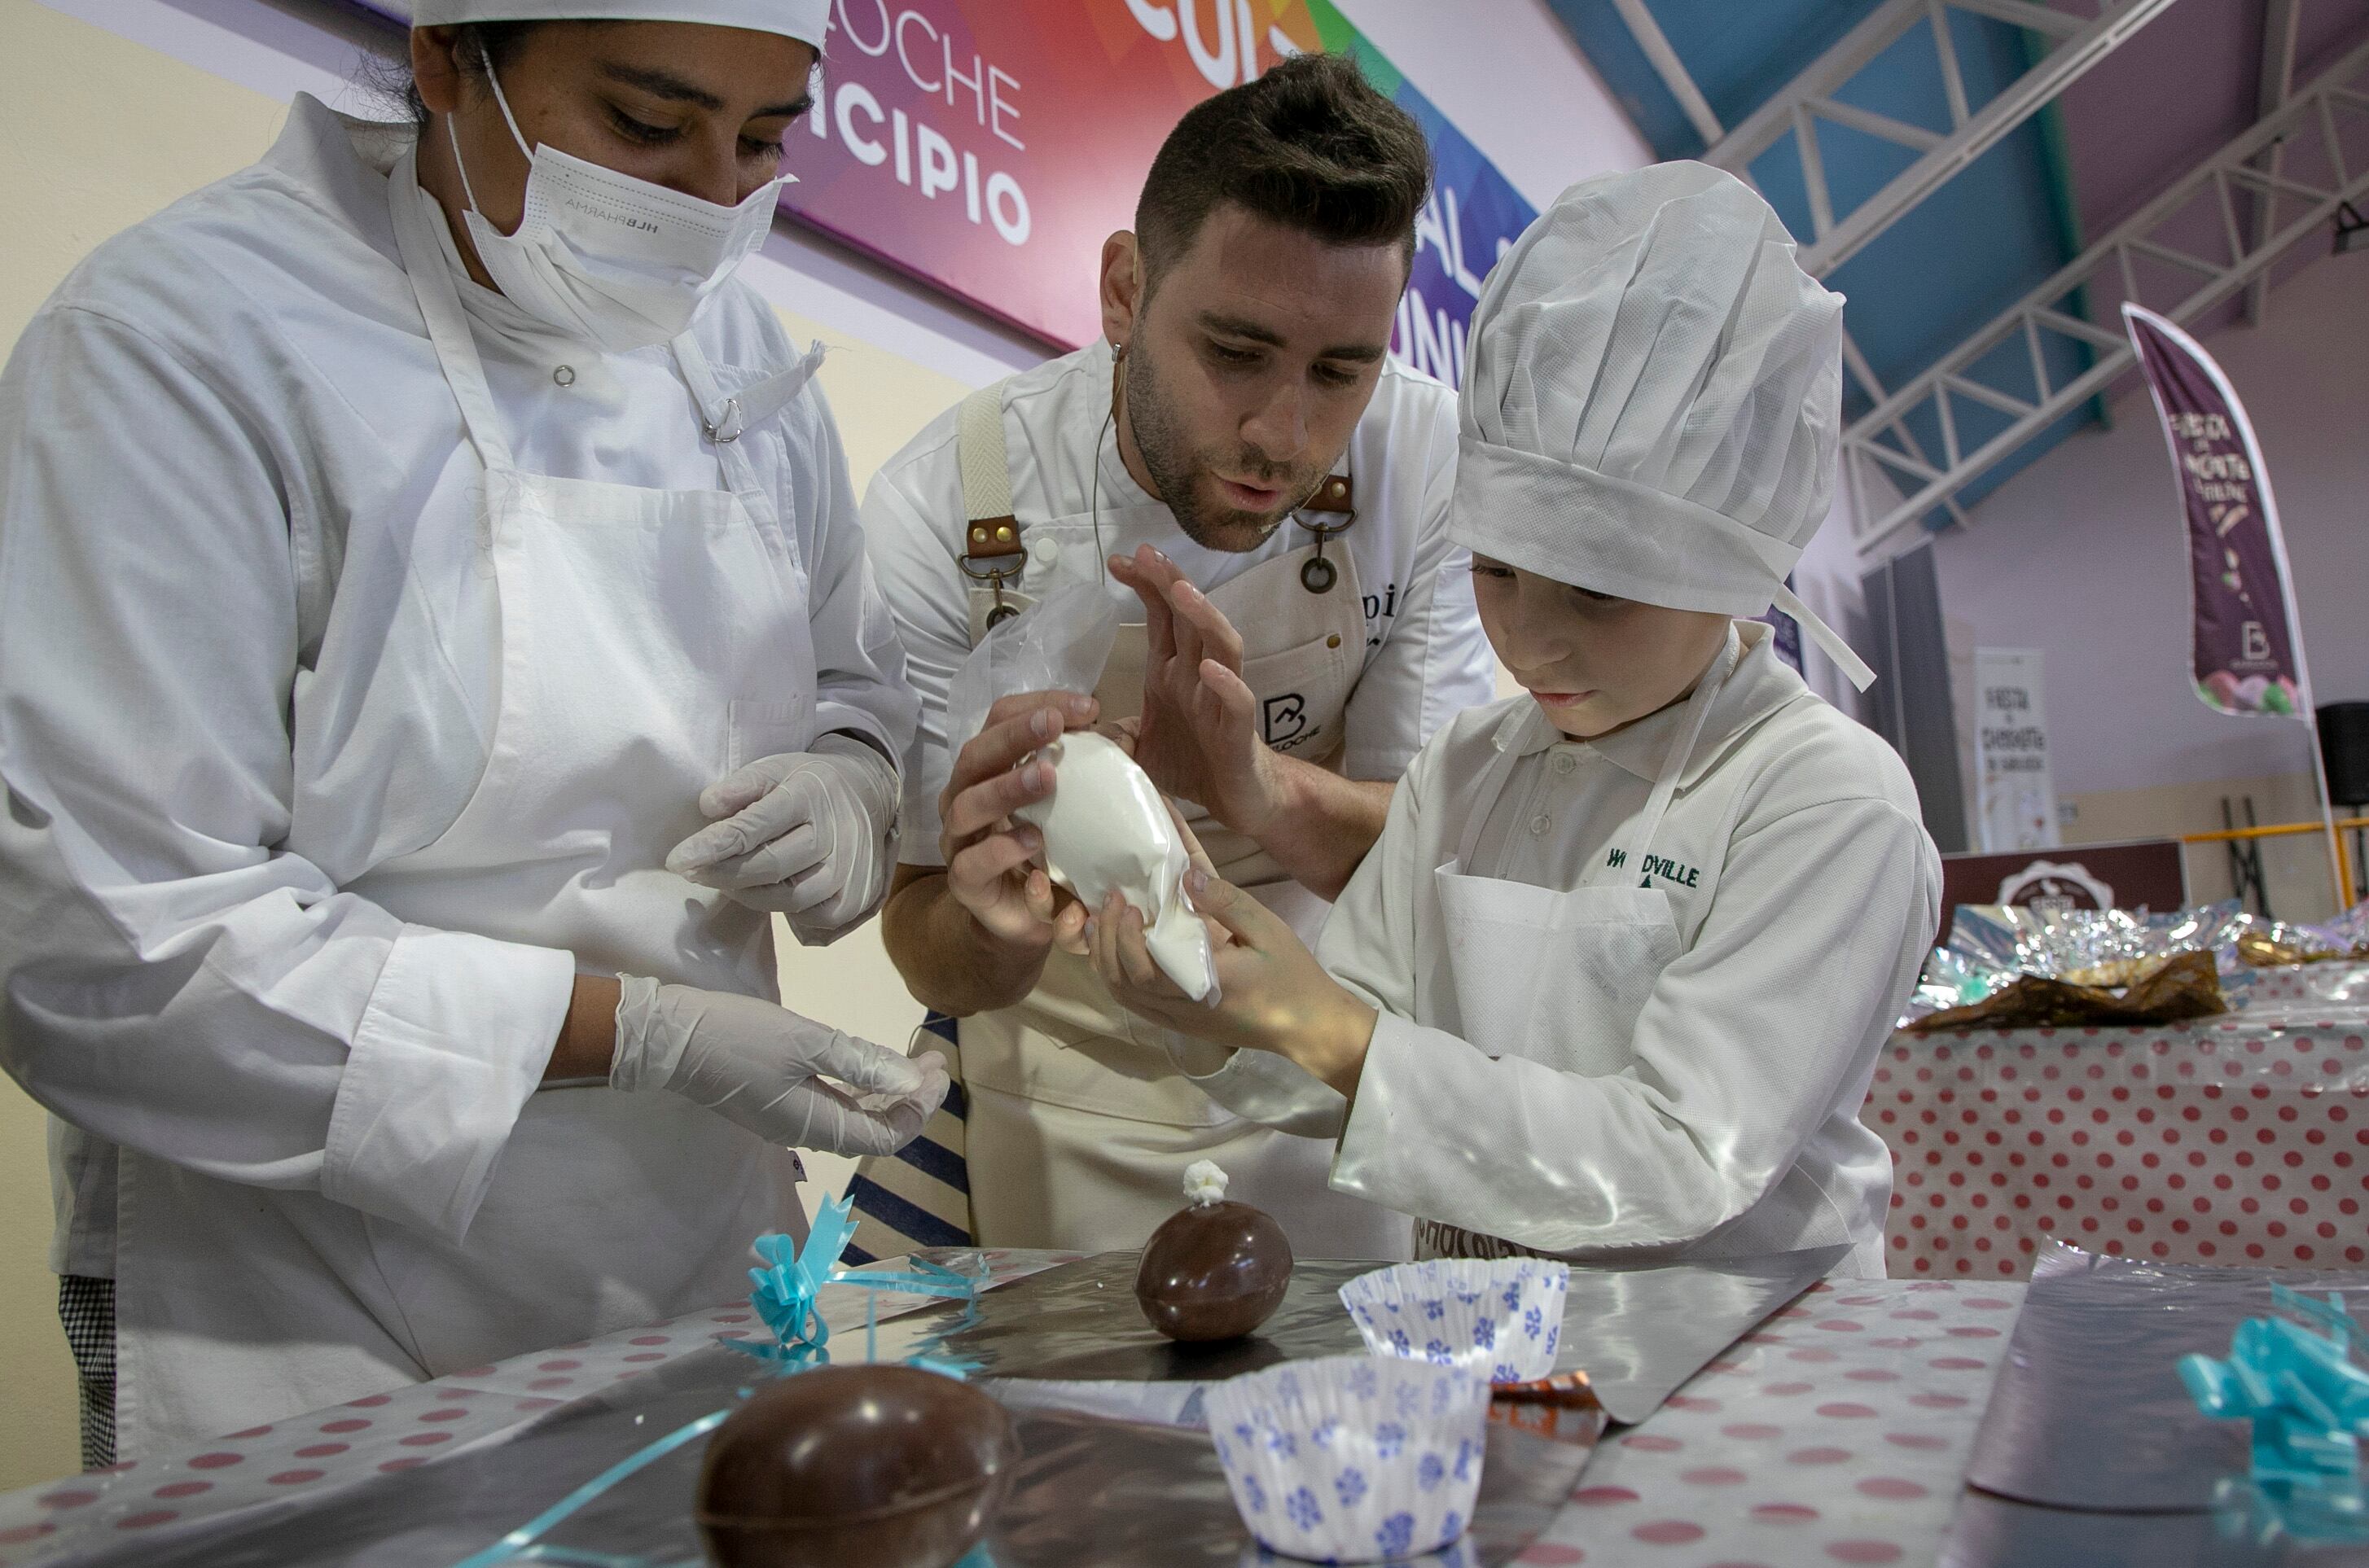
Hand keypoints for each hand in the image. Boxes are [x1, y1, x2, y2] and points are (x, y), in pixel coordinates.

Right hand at [610, 975, 948, 1155]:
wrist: (669, 1038)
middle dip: (908, 1099)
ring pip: (852, 1116)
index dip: (918, 1108)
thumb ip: (860, 1064)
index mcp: (816, 1126)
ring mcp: (787, 1118)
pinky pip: (830, 1103)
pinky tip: (867, 1064)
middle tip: (931, 1061)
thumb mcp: (806, 1044)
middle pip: (873, 1129)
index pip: (886, 1135)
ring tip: (910, 1060)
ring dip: (884, 1091)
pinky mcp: (774, 1100)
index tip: (937, 1070)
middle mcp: (805, 1131)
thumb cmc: (739, 1037)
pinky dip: (857, 1087)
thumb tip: (909, 1083)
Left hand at [667, 735, 897, 934]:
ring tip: (727, 880)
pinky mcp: (857, 898)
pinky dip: (783, 909)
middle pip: (769, 867)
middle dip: (722, 874)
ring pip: (788, 899)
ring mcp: (850, 871)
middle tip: (691, 872)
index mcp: (809, 795)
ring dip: (748, 894)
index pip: (753, 827)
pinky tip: (766, 891)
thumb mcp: (775, 768)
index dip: (711, 847)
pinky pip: (811, 918)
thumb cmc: (810, 784)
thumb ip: (740, 785)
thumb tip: (708, 807)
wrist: (870, 795)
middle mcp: (835, 835)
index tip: (677, 860)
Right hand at [937, 690, 1096, 951]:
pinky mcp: (965, 883)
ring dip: (1006, 787)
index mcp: (988, 768)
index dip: (1038, 705)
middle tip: (1054, 726)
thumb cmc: (1050, 849)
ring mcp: (959, 841)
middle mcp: (963, 797)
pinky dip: (1001, 849)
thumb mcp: (1069, 804)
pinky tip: (1033, 840)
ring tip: (1047, 778)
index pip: (1000, 719)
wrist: (1029, 917)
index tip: (1087, 706)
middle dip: (1014, 736)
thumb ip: (1082, 770)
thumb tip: (1119, 732)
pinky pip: (972, 863)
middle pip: (975, 755)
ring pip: (966, 806)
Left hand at [1084, 869, 1377, 1097]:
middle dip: (1106, 941)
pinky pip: (1136, 1006)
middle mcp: (1185, 1010)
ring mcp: (1180, 1022)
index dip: (1125, 939)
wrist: (1308, 1026)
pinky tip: (1113, 951)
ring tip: (1100, 922)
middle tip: (1107, 902)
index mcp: (1206, 986)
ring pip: (1124, 998)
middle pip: (1124, 984)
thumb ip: (1227, 903)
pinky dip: (1116, 978)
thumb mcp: (1267, 930)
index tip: (1127, 904)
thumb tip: (1186, 876)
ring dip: (1104, 960)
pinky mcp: (1182, 1025)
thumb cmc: (1292, 975)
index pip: (1146, 972)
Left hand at [1107, 545, 1283, 836]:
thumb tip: (1068, 726)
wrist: (1237, 800)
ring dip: (1203, 616)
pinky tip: (1210, 669)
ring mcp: (1221, 700)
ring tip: (1181, 592)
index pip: (1162, 615)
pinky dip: (1226, 684)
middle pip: (1189, 617)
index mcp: (1172, 671)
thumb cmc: (1191, 764)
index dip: (1145, 584)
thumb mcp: (1135, 746)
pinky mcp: (1238, 732)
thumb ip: (1105, 730)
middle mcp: (1198, 676)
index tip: (1118, 561)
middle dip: (1169, 581)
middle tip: (1148, 552)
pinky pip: (1238, 703)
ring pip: (1220, 646)